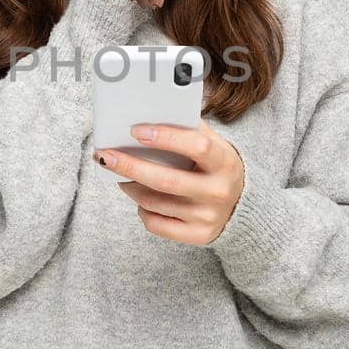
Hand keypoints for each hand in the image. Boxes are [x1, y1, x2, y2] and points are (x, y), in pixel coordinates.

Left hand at [95, 118, 244, 245]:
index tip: (136, 131)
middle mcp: (218, 192)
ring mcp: (207, 217)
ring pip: (154, 202)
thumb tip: (148, 113)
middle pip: (165, 180)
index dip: (165, 137)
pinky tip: (141, 199)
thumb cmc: (217, 166)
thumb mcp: (214, 144)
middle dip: (130, 166)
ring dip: (130, 186)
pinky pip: (155, 224)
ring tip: (120, 175)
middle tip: (106, 155)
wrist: (242, 205)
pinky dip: (142, 209)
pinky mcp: (197, 235)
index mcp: (225, 162)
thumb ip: (188, 128)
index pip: (196, 146)